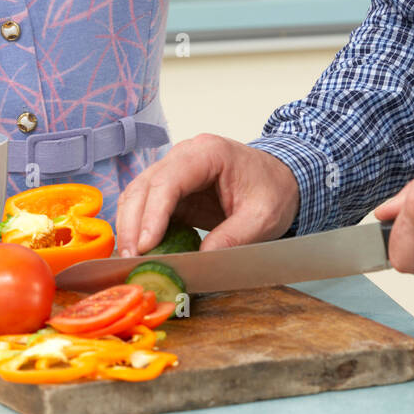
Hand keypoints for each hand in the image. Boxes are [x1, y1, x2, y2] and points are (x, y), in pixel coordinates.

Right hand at [116, 134, 299, 256]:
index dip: (152, 214)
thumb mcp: (262, 218)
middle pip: (145, 186)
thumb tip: (199, 261)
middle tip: (131, 259)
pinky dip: (139, 227)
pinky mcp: (174, 189)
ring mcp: (176, 170)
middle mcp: (185, 155)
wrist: (282, 179)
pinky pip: (146, 205)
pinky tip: (141, 251)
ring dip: (130, 226)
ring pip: (138, 194)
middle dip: (133, 224)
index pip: (169, 180)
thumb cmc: (274, 189)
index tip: (146, 245)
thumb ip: (232, 238)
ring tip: (131, 259)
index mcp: (208, 153)